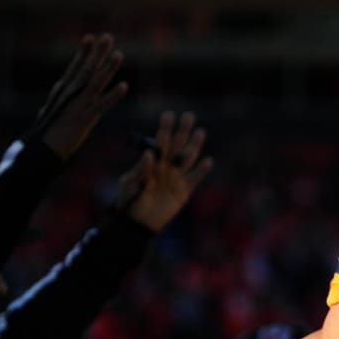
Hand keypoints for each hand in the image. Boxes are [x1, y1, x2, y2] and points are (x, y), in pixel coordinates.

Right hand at [29, 33, 128, 159]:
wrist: (41, 151)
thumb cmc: (46, 133)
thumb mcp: (53, 109)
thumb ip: (59, 96)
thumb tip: (61, 84)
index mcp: (63, 92)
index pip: (75, 68)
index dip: (84, 52)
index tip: (91, 37)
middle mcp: (70, 94)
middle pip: (86, 70)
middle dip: (97, 53)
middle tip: (108, 37)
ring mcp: (78, 105)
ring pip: (95, 83)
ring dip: (108, 68)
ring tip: (119, 54)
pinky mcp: (84, 118)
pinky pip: (102, 105)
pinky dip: (113, 95)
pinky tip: (125, 85)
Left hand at [118, 110, 213, 231]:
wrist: (138, 222)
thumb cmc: (129, 200)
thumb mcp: (129, 184)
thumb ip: (140, 169)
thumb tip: (150, 153)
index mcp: (151, 162)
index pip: (159, 142)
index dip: (164, 129)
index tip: (169, 115)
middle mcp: (165, 167)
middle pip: (176, 146)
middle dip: (182, 131)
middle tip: (189, 116)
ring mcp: (176, 178)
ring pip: (187, 159)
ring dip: (194, 146)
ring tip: (200, 132)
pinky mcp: (184, 191)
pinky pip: (195, 178)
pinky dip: (201, 170)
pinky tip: (208, 161)